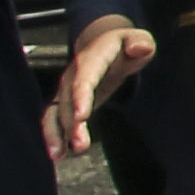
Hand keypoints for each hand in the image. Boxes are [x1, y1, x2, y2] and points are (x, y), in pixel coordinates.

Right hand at [48, 15, 154, 158]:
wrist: (104, 43)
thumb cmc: (125, 44)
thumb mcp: (138, 38)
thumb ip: (140, 42)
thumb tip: (140, 48)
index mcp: (92, 60)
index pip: (85, 79)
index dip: (81, 96)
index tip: (82, 115)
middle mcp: (73, 76)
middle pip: (69, 102)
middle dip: (71, 124)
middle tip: (79, 145)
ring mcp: (66, 89)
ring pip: (57, 113)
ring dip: (57, 134)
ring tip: (58, 155)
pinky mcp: (66, 102)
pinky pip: (54, 119)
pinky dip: (54, 136)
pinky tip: (57, 155)